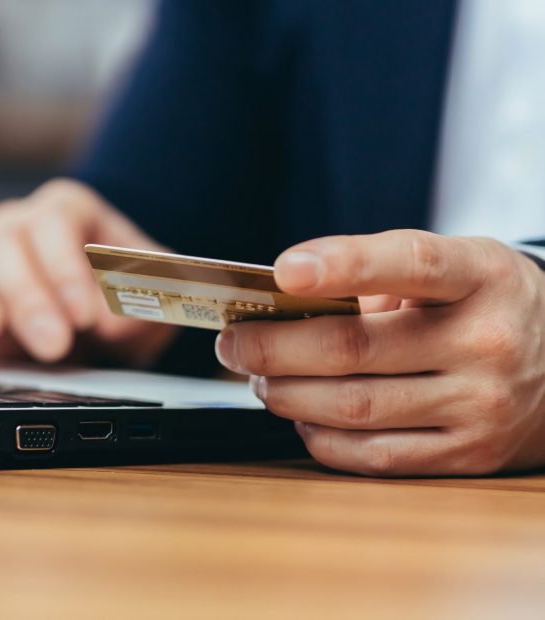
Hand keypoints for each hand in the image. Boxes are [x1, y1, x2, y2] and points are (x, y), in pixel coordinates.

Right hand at [0, 179, 175, 364]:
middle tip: (55, 345)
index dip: (67, 268)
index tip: (86, 315)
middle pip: (6, 242)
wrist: (100, 319)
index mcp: (70, 211)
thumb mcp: (155, 299)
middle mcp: (18, 224)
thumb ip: (148, 301)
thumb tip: (114, 319)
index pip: (56, 223)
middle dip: (29, 298)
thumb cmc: (125, 300)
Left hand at [215, 230, 544, 475]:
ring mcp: (480, 407)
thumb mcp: (450, 268)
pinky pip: (373, 456)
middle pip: (354, 349)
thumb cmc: (483, 303)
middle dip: (272, 348)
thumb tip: (283, 305)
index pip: (408, 263)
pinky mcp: (467, 455)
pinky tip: (300, 414)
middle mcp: (486, 343)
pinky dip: (319, 437)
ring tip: (257, 377)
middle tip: (234, 342)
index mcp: (479, 277)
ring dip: (286, 394)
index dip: (342, 265)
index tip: (283, 271)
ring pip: (354, 408)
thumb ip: (375, 277)